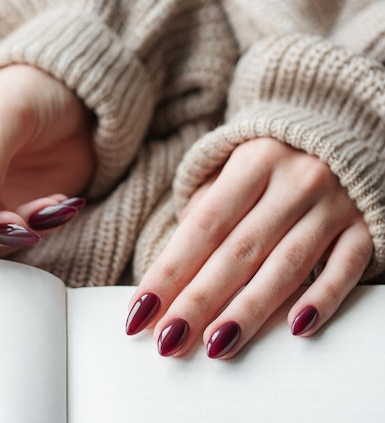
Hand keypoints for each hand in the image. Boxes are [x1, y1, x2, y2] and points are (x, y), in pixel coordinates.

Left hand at [126, 137, 371, 358]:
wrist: (338, 136)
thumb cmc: (270, 166)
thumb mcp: (233, 172)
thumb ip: (205, 215)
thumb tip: (171, 277)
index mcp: (253, 163)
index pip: (202, 227)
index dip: (169, 272)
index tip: (141, 311)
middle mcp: (295, 181)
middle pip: (238, 252)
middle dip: (199, 301)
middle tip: (168, 339)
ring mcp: (333, 206)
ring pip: (286, 266)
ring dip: (248, 310)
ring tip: (216, 345)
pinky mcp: (364, 228)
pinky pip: (346, 268)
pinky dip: (323, 298)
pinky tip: (297, 328)